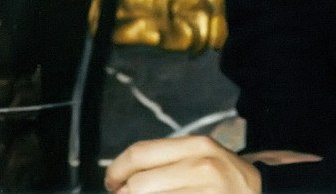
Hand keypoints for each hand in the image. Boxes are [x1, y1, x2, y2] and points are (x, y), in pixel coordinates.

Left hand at [105, 135, 318, 192]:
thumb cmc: (223, 180)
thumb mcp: (200, 159)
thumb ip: (164, 163)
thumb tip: (119, 183)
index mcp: (198, 146)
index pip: (139, 154)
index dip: (116, 170)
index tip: (112, 182)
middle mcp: (202, 167)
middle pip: (137, 185)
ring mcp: (206, 192)